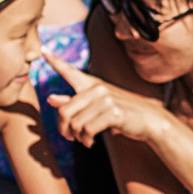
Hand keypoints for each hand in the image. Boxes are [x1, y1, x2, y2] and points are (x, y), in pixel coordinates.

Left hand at [43, 52, 170, 149]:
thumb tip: (50, 98)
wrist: (149, 120)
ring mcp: (105, 100)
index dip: (55, 61)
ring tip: (84, 140)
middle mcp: (97, 89)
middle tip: (69, 137)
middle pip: (64, 111)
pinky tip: (91, 142)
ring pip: (75, 123)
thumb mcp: (96, 106)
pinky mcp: (113, 113)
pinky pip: (88, 130)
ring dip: (76, 136)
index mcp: (92, 84)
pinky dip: (86, 140)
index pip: (70, 71)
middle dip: (63, 129)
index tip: (43, 51)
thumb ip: (73, 102)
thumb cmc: (121, 112)